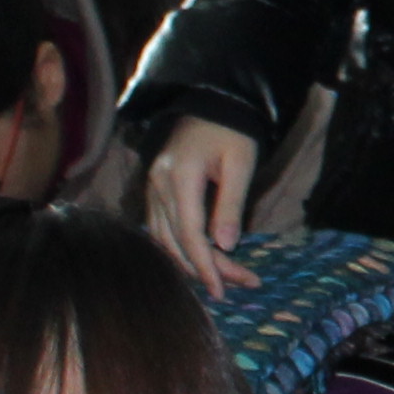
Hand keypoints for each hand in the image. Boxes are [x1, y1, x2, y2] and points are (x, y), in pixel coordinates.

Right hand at [143, 117, 260, 294]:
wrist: (210, 103)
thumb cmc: (232, 131)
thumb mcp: (241, 164)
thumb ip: (232, 204)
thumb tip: (227, 246)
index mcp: (180, 176)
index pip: (190, 234)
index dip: (206, 265)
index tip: (222, 289)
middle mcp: (158, 184)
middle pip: (177, 241)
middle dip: (206, 268)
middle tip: (240, 284)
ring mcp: (152, 187)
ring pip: (164, 238)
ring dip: (190, 262)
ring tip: (224, 278)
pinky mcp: (154, 189)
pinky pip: (160, 227)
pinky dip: (178, 247)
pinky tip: (200, 259)